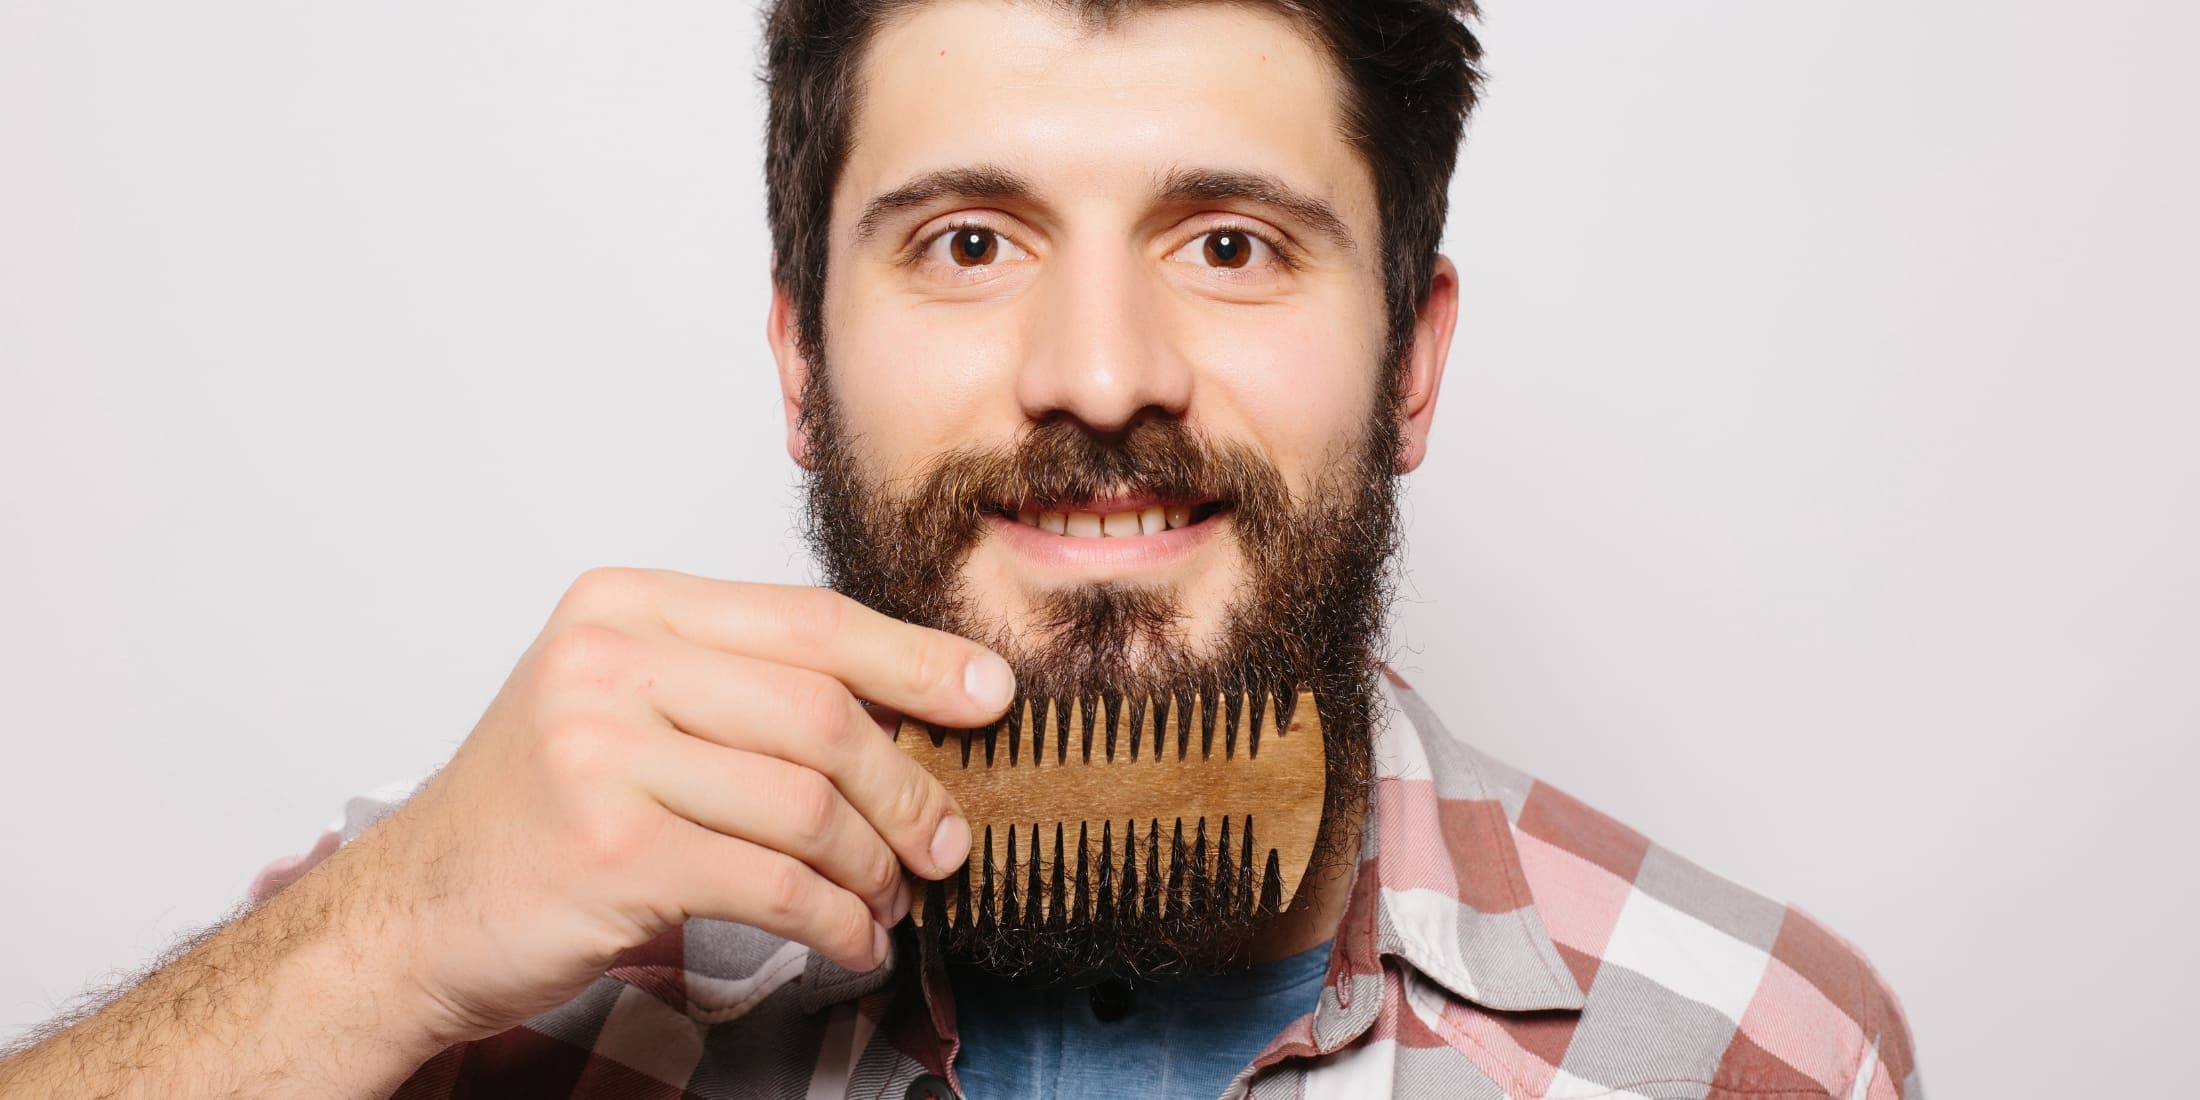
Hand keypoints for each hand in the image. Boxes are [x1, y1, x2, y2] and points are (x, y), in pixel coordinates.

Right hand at [332, 568, 1012, 1044]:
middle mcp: (608, 663)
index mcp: (626, 607)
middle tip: (945, 838)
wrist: (414, 912)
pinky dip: (836, 920)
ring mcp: (603, 754)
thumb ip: (746, 690)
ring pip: (808, 803)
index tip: (989, 694)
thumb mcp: (628, 711)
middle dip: (907, 785)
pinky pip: (775, 882)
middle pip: (822, 711)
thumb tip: (914, 712)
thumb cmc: (542, 812)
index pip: (809, 619)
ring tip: (891, 898)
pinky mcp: (614, 850)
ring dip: (874, 865)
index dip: (915, 659)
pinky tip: (853, 939)